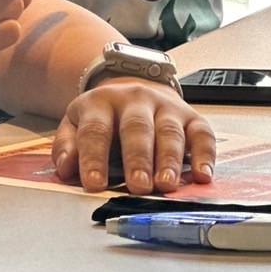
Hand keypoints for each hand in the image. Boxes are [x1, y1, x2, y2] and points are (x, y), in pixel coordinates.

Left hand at [52, 79, 215, 194]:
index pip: (95, 131)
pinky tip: (203, 175)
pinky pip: (202, 134)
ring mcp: (166, 107)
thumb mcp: (75, 124)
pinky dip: (205, 155)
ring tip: (166, 184)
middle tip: (138, 186)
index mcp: (101, 103)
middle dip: (138, 159)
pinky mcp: (191, 116)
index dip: (94, 158)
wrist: (133, 85)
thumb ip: (68, 146)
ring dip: (169, 160)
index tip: (94, 184)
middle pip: (137, 129)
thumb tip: (65, 169)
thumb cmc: (103, 116)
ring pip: (170, 132)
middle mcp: (135, 100)